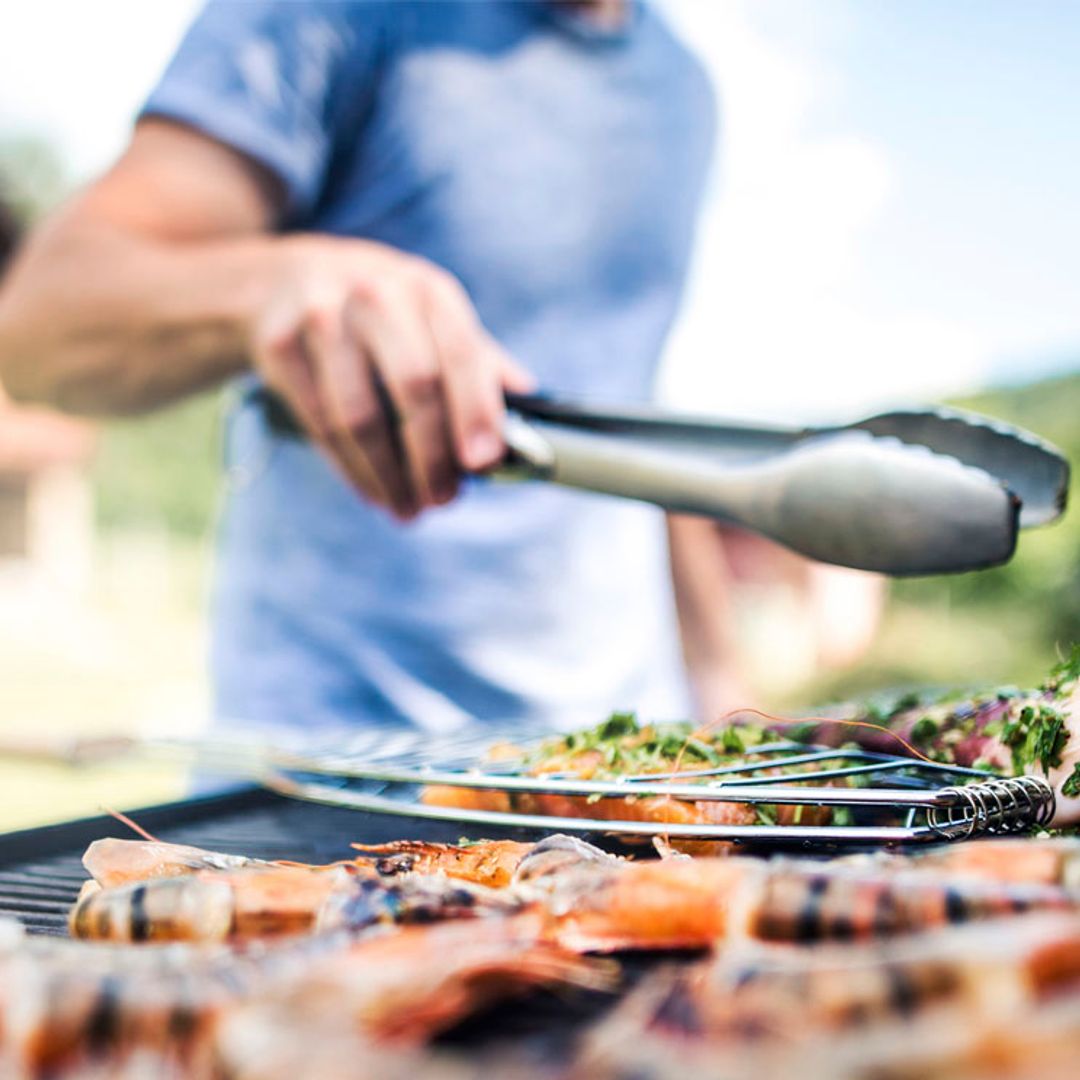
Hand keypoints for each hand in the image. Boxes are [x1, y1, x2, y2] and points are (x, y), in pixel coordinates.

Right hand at [249, 235, 533, 518]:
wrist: (279, 280)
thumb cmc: (378, 310)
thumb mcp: (429, 315)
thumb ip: (477, 358)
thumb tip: (530, 401)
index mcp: (428, 290)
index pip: (462, 353)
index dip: (476, 412)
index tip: (484, 464)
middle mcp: (377, 295)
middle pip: (414, 388)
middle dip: (433, 456)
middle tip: (445, 500)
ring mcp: (323, 318)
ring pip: (360, 417)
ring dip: (390, 476)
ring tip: (410, 508)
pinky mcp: (279, 346)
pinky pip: (321, 426)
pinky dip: (352, 471)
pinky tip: (374, 493)